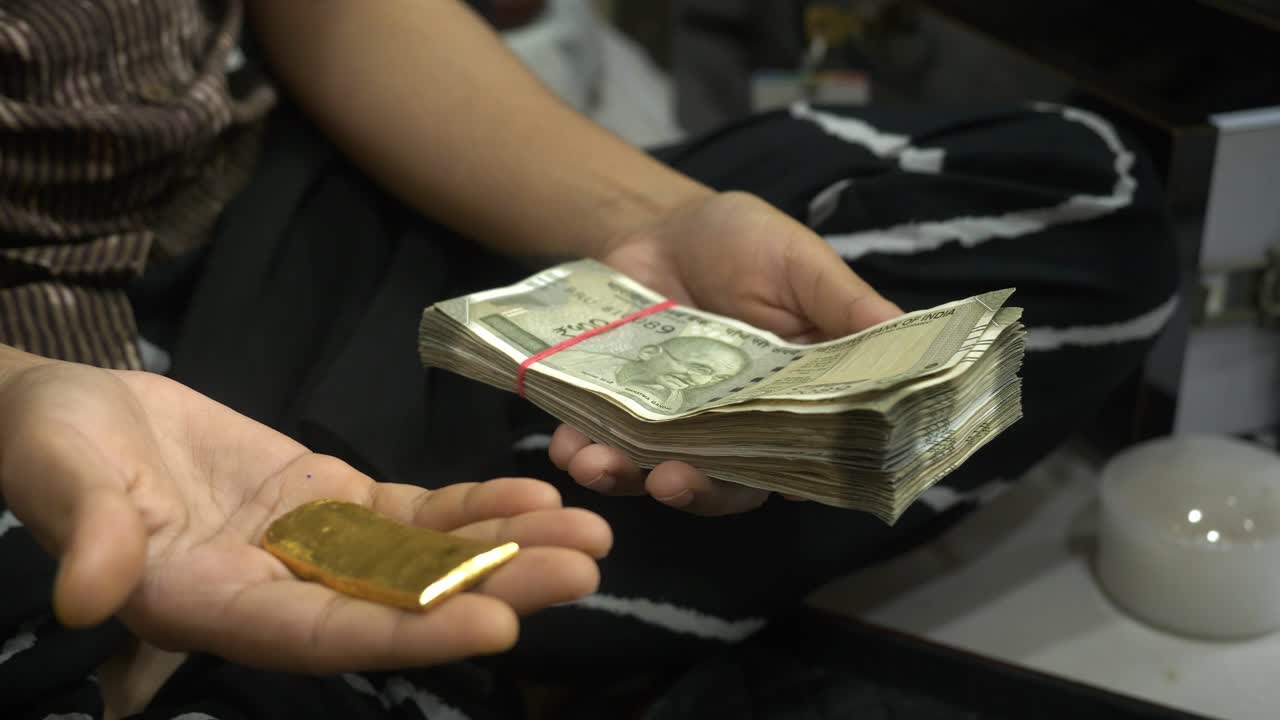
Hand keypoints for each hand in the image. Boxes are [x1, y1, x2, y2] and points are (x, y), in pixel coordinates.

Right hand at [0, 361, 611, 672]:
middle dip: (494, 589)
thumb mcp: (59, 480)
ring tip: (590, 534)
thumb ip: (86, 535)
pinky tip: (535, 497)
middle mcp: (278, 592)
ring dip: (507, 548)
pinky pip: (414, 513)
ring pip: (423, 559)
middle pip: (399, 604)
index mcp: (213, 607)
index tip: (495, 624)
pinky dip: (473, 509)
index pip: (322, 635)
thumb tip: (93, 594)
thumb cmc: (52, 449)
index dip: (408, 635)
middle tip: (582, 571)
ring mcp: (315, 548)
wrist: (74, 415)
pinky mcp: (333, 501)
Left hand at [549, 191, 900, 515]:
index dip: (797, 477)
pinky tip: (569, 447)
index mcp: (793, 397)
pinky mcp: (617, 415)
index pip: (807, 456)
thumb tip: (918, 355)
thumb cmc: (739, 239)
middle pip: (729, 482)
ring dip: (630, 480)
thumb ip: (847, 311)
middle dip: (700, 490)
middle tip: (674, 482)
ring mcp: (673, 424)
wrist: (649, 222)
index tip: (781, 484)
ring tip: (602, 465)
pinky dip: (583, 454)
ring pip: (659, 475)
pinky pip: (601, 450)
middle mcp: (736, 424)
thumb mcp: (799, 263)